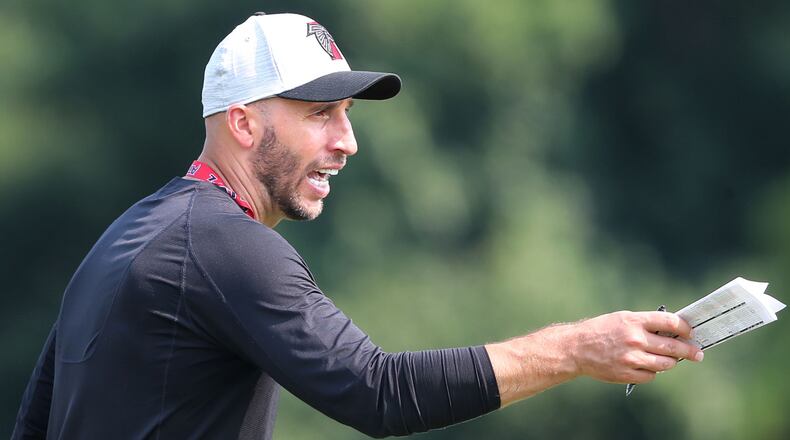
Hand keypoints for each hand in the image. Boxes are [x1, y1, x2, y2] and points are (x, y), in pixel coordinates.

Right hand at [569, 311, 703, 383]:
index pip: (670, 322)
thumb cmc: (600, 330)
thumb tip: (672, 331)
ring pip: (666, 364)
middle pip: (673, 346)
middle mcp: (634, 339)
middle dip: (689, 350)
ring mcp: (631, 358)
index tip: (691, 332)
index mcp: (634, 321)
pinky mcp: (627, 374)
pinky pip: (651, 376)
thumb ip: (645, 323)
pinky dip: (652, 372)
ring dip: (671, 362)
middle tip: (697, 353)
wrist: (577, 348)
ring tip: (671, 359)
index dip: (685, 328)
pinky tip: (646, 366)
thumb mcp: (622, 318)